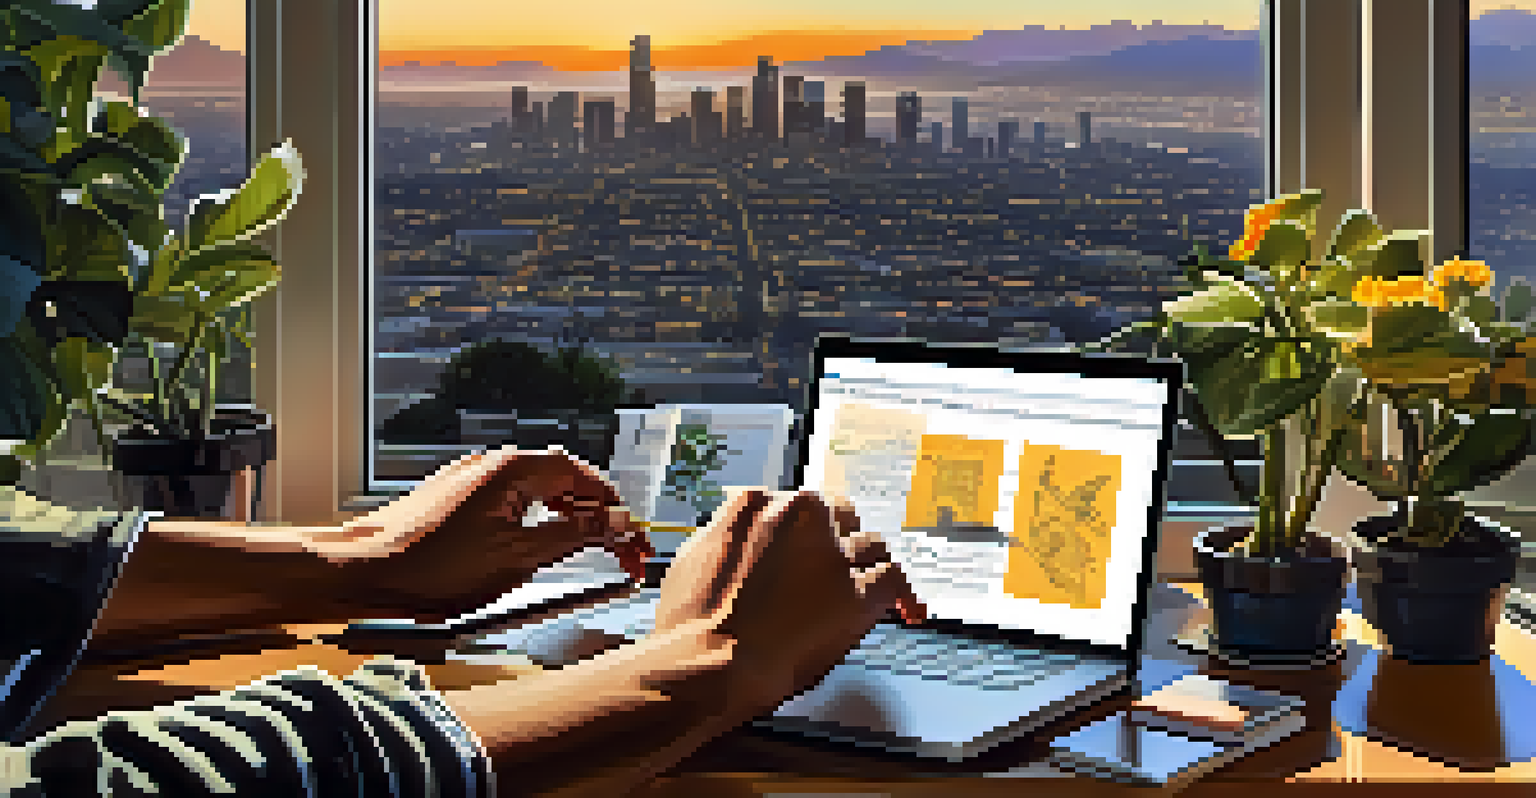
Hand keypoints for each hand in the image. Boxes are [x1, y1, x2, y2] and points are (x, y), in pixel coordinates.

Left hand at [337, 447, 652, 622]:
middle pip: (565, 482)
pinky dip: (537, 522)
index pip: (584, 478)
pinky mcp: (457, 497)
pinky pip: (512, 502)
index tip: (633, 540)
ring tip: (588, 551)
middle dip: (597, 517)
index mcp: (515, 469)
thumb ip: (575, 535)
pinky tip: (540, 545)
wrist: (364, 572)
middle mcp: (495, 464)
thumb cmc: (433, 566)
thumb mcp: (519, 556)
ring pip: (539, 492)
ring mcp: (474, 478)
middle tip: (621, 553)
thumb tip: (616, 523)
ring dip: (568, 520)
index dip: (615, 510)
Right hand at [647, 488, 925, 718]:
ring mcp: (831, 554)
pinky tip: (907, 610)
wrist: (703, 659)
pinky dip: (902, 596)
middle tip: (835, 568)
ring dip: (867, 567)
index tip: (804, 551)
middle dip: (839, 541)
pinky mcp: (855, 593)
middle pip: (839, 516)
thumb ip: (727, 536)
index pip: (797, 507)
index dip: (804, 534)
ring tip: (868, 588)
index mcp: (757, 503)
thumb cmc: (688, 620)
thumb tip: (738, 538)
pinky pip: (893, 581)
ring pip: (870, 545)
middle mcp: (799, 516)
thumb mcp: (695, 554)